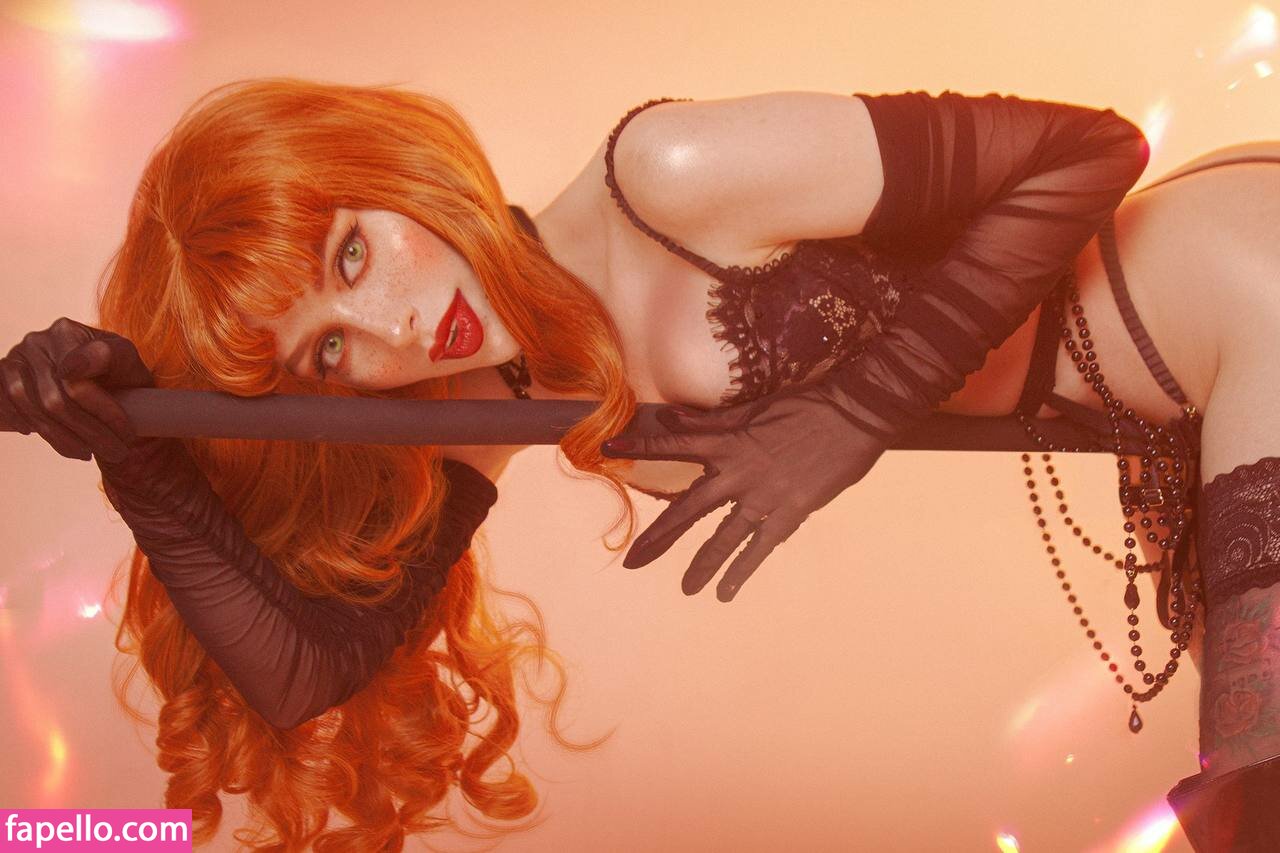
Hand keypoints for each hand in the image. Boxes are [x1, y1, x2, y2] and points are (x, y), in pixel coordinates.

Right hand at [0, 317, 155, 463]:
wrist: (102, 383)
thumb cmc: (118, 373)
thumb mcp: (127, 362)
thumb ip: (111, 356)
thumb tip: (71, 369)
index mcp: (68, 332)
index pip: (79, 382)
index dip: (104, 413)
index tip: (126, 434)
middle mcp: (36, 342)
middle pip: (56, 401)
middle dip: (92, 433)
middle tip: (117, 452)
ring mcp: (15, 360)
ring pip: (35, 411)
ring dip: (66, 439)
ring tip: (91, 452)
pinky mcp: (1, 378)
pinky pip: (11, 411)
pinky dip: (36, 430)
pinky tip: (61, 442)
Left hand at [601, 386, 886, 600]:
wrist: (854, 413)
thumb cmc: (804, 405)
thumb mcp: (753, 409)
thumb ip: (711, 420)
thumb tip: (668, 415)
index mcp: (727, 440)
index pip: (673, 444)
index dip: (639, 447)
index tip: (607, 449)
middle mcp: (737, 471)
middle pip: (687, 509)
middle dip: (658, 537)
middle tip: (632, 561)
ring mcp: (763, 496)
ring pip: (722, 537)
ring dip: (702, 565)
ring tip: (685, 589)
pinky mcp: (790, 512)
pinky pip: (759, 548)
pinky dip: (742, 571)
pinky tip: (726, 593)